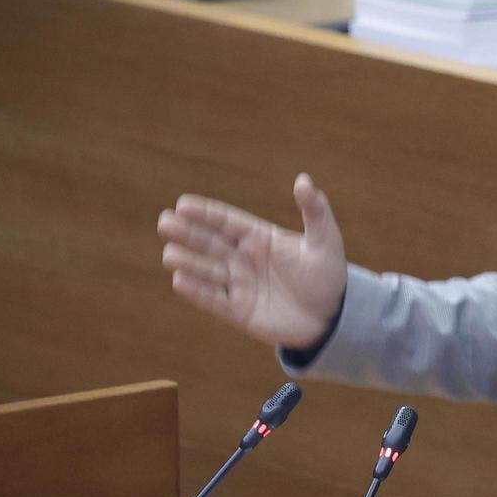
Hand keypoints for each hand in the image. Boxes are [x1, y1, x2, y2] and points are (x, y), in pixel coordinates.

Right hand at [157, 173, 347, 348]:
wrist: (333, 317)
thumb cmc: (328, 274)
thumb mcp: (325, 239)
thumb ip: (314, 210)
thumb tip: (303, 179)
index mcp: (260, 238)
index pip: (227, 222)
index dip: (205, 213)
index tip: (182, 203)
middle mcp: (245, 259)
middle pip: (210, 242)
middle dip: (187, 233)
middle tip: (164, 222)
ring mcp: (240, 285)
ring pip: (207, 270)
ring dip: (188, 262)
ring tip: (169, 255)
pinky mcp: (239, 311)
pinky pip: (214, 300)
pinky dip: (197, 291)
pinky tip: (179, 280)